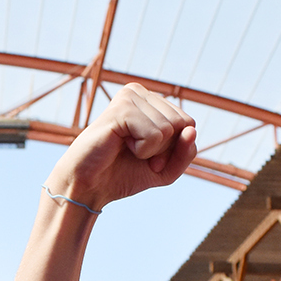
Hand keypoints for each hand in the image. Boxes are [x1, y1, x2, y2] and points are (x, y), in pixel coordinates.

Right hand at [46, 85, 196, 212]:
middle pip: (182, 124)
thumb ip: (186, 153)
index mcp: (151, 101)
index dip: (174, 149)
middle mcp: (140, 93)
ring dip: (151, 152)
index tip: (149, 158)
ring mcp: (130, 97)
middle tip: (138, 156)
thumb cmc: (123, 174)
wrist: (88, 187)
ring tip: (128, 151)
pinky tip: (121, 146)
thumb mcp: (166, 169)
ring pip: (170, 129)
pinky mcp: (122, 108)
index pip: (188, 124)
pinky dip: (142, 150)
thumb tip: (192, 130)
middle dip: (165, 150)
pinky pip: (155, 134)